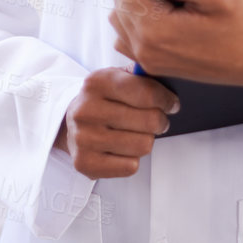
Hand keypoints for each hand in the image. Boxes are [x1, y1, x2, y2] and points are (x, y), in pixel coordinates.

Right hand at [54, 66, 178, 179]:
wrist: (70, 123)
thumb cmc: (103, 100)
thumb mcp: (117, 77)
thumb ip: (141, 75)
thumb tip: (169, 78)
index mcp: (97, 82)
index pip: (145, 92)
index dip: (166, 100)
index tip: (172, 104)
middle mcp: (86, 110)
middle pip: (149, 121)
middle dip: (160, 121)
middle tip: (158, 120)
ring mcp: (84, 138)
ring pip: (143, 145)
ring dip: (147, 140)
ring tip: (138, 133)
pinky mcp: (85, 163)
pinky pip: (131, 166)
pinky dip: (133, 159)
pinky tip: (124, 149)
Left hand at [109, 0, 242, 90]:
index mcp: (156, 30)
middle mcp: (146, 50)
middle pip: (118, 7)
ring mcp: (150, 62)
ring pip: (121, 24)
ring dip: (138, 10)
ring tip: (171, 9)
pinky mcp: (156, 68)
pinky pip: (130, 42)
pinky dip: (140, 28)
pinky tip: (167, 24)